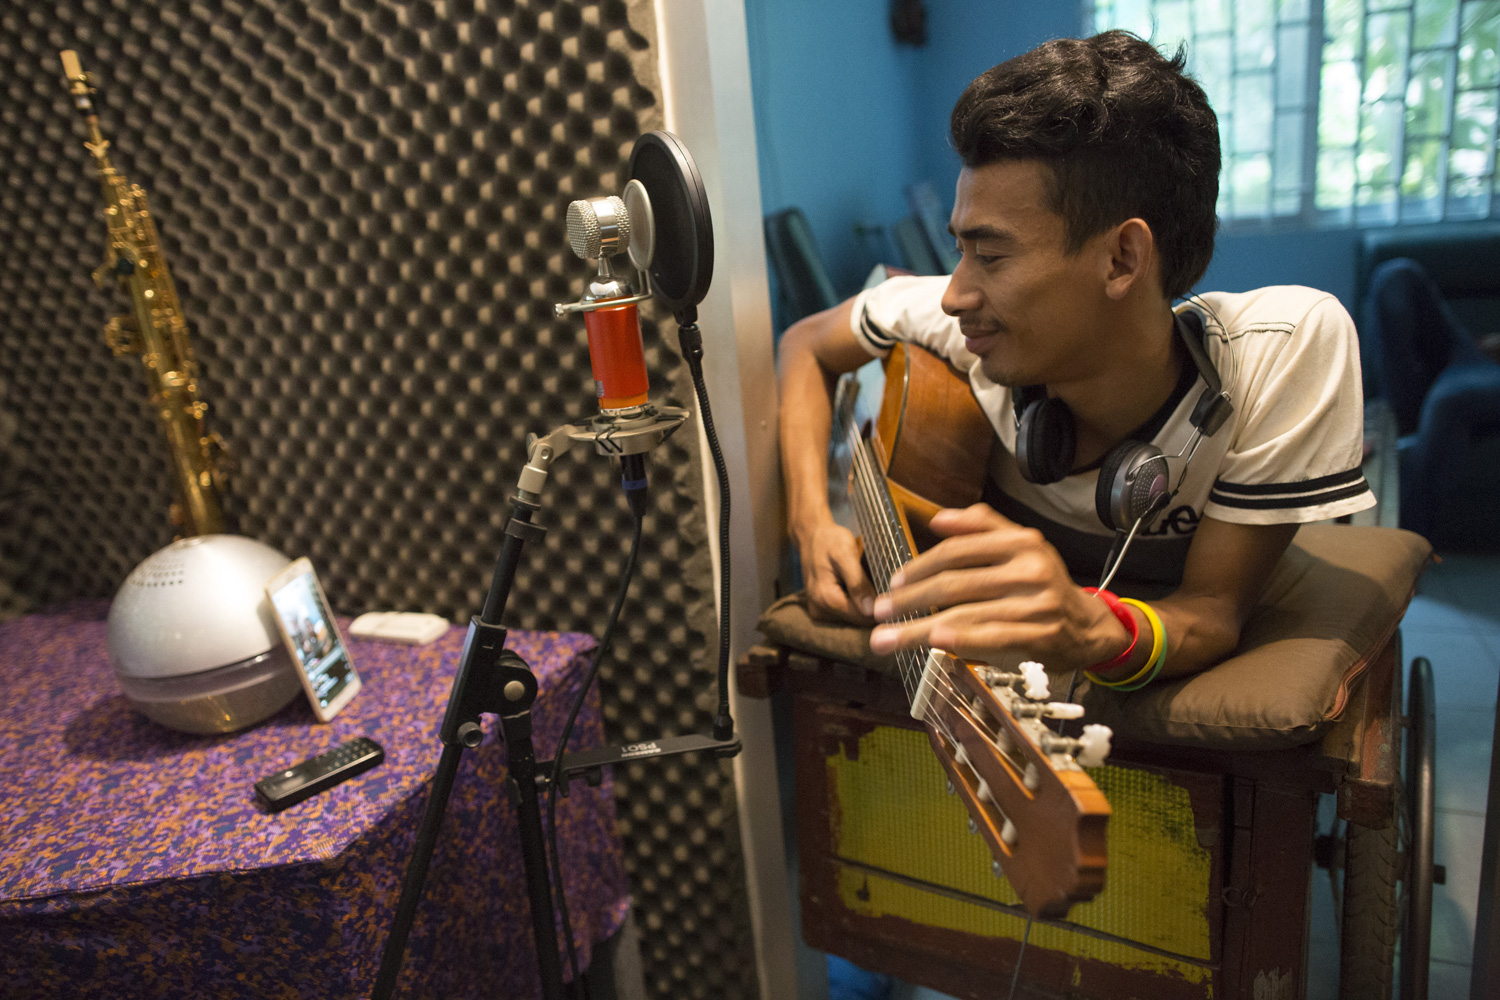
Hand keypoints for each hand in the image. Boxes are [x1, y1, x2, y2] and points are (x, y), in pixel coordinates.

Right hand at [793, 518, 876, 623]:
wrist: (811, 537)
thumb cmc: (830, 541)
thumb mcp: (845, 554)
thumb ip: (857, 582)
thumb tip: (871, 610)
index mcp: (826, 599)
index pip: (863, 618)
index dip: (882, 608)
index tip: (896, 594)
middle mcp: (820, 612)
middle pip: (858, 622)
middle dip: (874, 608)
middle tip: (884, 586)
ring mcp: (819, 614)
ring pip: (853, 620)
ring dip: (865, 607)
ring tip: (872, 586)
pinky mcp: (821, 612)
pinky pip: (845, 616)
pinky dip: (856, 605)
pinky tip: (861, 591)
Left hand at [868, 504, 1129, 669]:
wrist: (1085, 625)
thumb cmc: (1040, 583)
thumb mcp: (1019, 545)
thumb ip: (980, 528)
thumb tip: (938, 519)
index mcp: (1021, 542)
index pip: (957, 551)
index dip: (919, 567)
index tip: (892, 584)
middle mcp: (1031, 570)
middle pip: (954, 584)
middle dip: (909, 600)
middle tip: (878, 612)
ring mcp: (1037, 605)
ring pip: (965, 615)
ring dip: (918, 630)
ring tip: (886, 639)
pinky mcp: (1040, 637)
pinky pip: (992, 638)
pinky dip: (961, 640)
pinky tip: (934, 643)